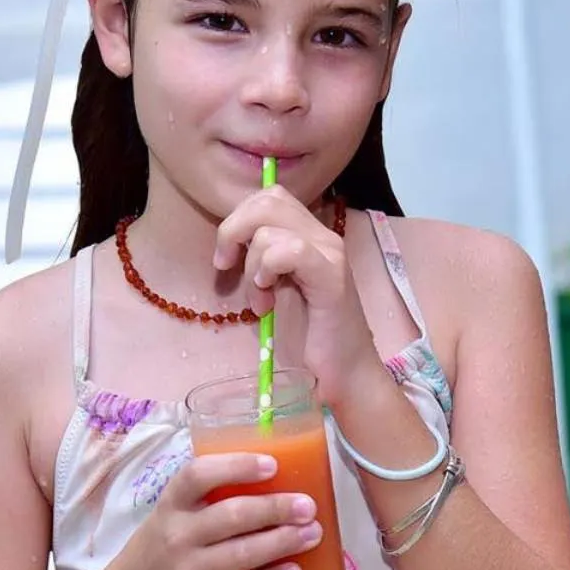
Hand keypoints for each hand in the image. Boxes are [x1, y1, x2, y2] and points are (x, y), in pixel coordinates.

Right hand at [101, 451, 322, 569]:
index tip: (272, 464)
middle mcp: (177, 536)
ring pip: (242, 554)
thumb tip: (276, 476)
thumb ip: (208, 497)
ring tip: (312, 533)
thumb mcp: (172, 515)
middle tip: (307, 505)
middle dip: (275, 508)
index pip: (197, 476)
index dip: (236, 466)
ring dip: (283, 542)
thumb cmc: (163, 547)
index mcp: (171, 505)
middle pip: (231, 516)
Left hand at [213, 185, 383, 404]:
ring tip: (260, 299)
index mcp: (309, 235)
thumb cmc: (308, 336)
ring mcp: (330, 253)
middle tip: (229, 268)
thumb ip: (261, 258)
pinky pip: (291, 251)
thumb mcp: (275, 286)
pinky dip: (268, 271)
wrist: (343, 372)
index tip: (226, 259)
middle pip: (266, 200)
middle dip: (233, 232)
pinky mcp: (331, 276)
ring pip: (270, 228)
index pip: (268, 197)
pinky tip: (268, 297)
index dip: (238, 219)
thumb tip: (230, 239)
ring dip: (251, 267)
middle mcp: (323, 236)